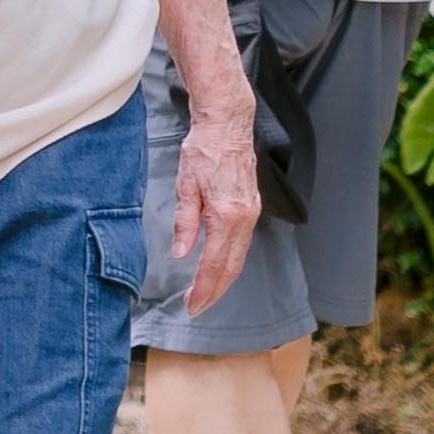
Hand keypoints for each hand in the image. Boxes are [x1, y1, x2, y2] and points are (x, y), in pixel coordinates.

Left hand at [171, 92, 260, 313]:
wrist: (228, 125)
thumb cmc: (204, 150)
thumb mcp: (185, 186)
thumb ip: (184, 223)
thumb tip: (180, 253)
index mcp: (226, 215)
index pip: (213, 263)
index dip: (202, 288)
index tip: (191, 305)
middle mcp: (244, 218)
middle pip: (231, 267)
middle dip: (214, 291)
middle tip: (196, 308)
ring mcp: (252, 213)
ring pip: (239, 257)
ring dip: (223, 279)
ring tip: (206, 293)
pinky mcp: (253, 207)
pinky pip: (243, 243)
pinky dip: (231, 261)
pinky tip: (218, 266)